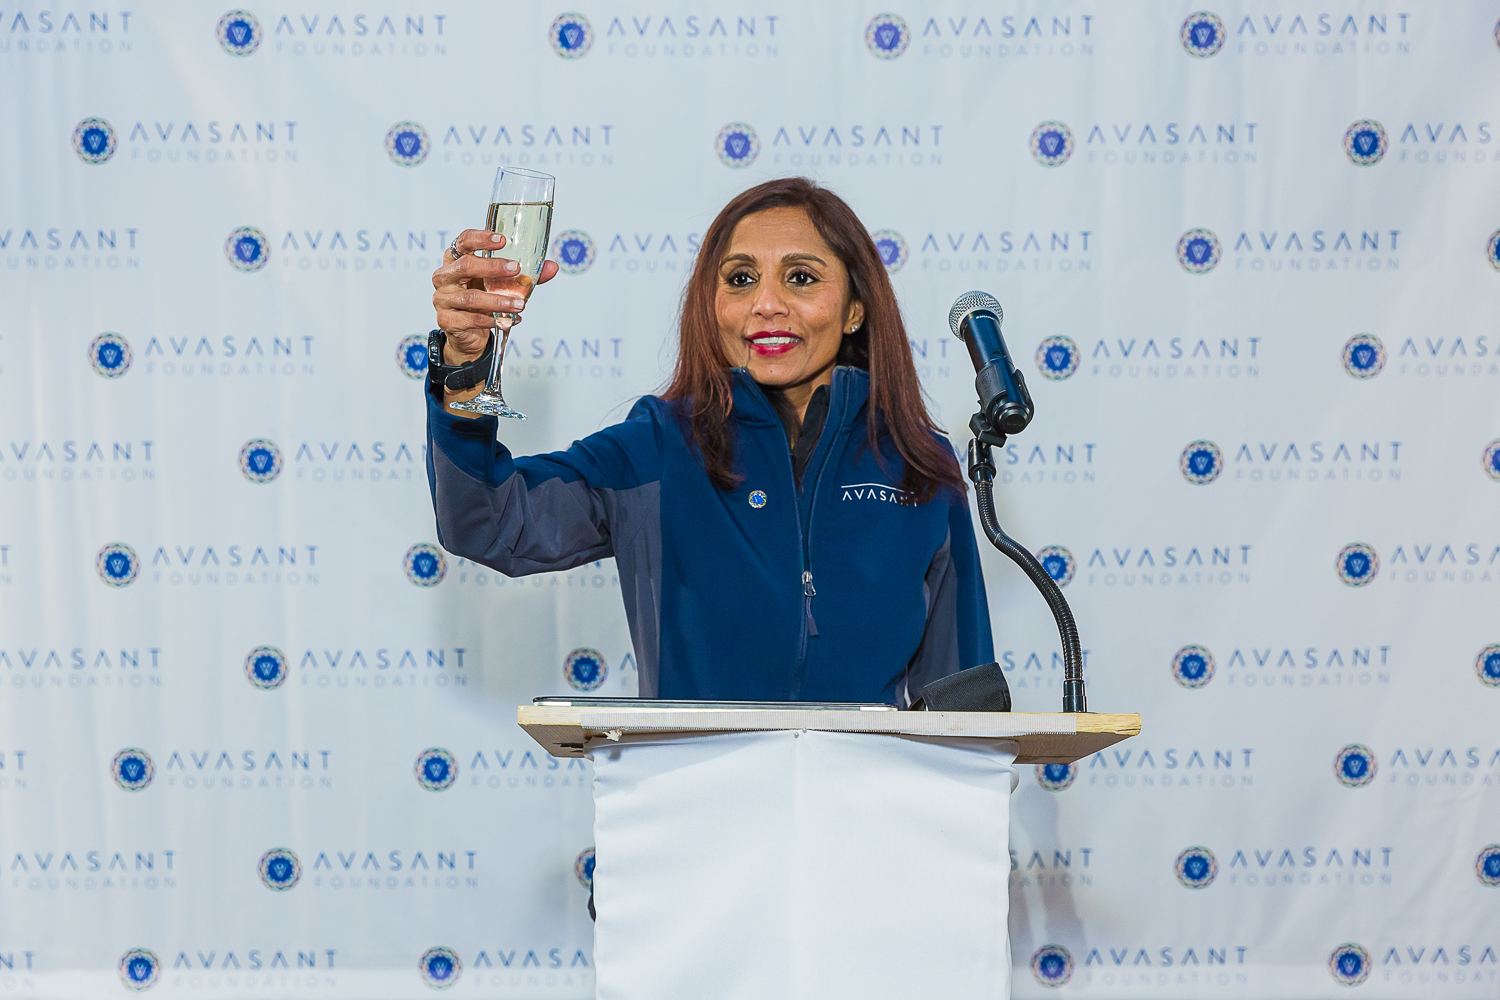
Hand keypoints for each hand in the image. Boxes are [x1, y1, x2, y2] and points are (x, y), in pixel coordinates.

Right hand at [431, 230, 559, 362]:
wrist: (469, 334)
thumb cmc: (483, 300)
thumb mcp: (501, 284)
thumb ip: (523, 275)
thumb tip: (552, 267)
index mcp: (456, 260)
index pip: (464, 241)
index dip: (481, 238)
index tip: (503, 240)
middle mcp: (445, 276)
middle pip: (465, 265)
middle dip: (493, 267)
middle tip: (516, 268)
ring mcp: (443, 299)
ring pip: (472, 297)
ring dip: (499, 301)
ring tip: (519, 304)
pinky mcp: (447, 320)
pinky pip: (472, 319)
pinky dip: (494, 320)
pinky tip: (510, 320)